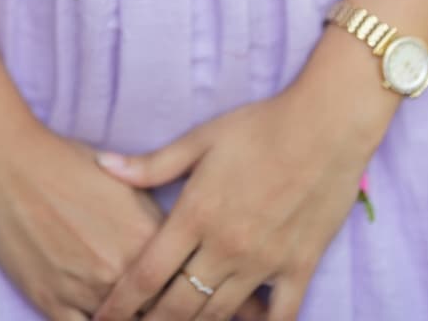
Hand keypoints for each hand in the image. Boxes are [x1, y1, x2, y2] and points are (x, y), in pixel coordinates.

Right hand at [0, 117, 167, 318]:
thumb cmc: (66, 162)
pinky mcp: (51, 301)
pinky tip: (97, 320)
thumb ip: (155, 219)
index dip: (185, 291)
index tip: (185, 295)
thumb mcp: (125, 181)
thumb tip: (178, 243)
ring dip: (126, 319)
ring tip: (127, 312)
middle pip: (156, 312)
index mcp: (147, 237)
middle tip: (153, 306)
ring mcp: (85, 289)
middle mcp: (121, 268)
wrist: (10, 162)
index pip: (183, 283)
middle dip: (159, 311)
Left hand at [88, 76, 387, 320]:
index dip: (120, 303)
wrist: (325, 125)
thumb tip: (104, 166)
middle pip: (178, 305)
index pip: (146, 273)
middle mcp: (226, 246)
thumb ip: (152, 164)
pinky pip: (279, 317)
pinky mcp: (299, 267)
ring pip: (221, 315)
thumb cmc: (259, 126)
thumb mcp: (200, 138)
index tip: (102, 317)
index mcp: (196, 213)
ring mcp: (264, 262)